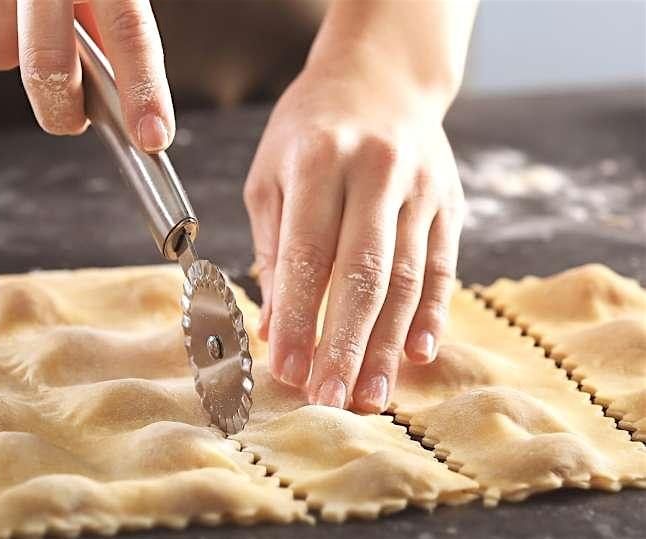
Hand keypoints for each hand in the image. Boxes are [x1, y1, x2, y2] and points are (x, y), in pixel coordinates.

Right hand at [0, 0, 173, 151]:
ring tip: (28, 25)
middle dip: (63, 110)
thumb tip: (119, 75)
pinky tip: (0, 0)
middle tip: (73, 120)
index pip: (129, 32)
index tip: (152, 135)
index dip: (142, 91)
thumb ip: (112, 10)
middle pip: (49, 67)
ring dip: (15, 55)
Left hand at [244, 53, 464, 412]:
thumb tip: (276, 328)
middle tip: (331, 398)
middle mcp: (375, 172)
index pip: (307, 255)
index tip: (287, 370)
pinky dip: (432, 313)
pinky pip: (443, 265)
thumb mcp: (272, 175)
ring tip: (371, 394)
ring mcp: (420, 187)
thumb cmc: (311, 129)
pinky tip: (418, 353)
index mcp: (318, 161)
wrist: (381, 76)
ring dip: (388, 343)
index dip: (298, 318)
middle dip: (345, 343)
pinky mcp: (449, 201)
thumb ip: (274, 250)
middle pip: (363, 273)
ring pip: (407, 278)